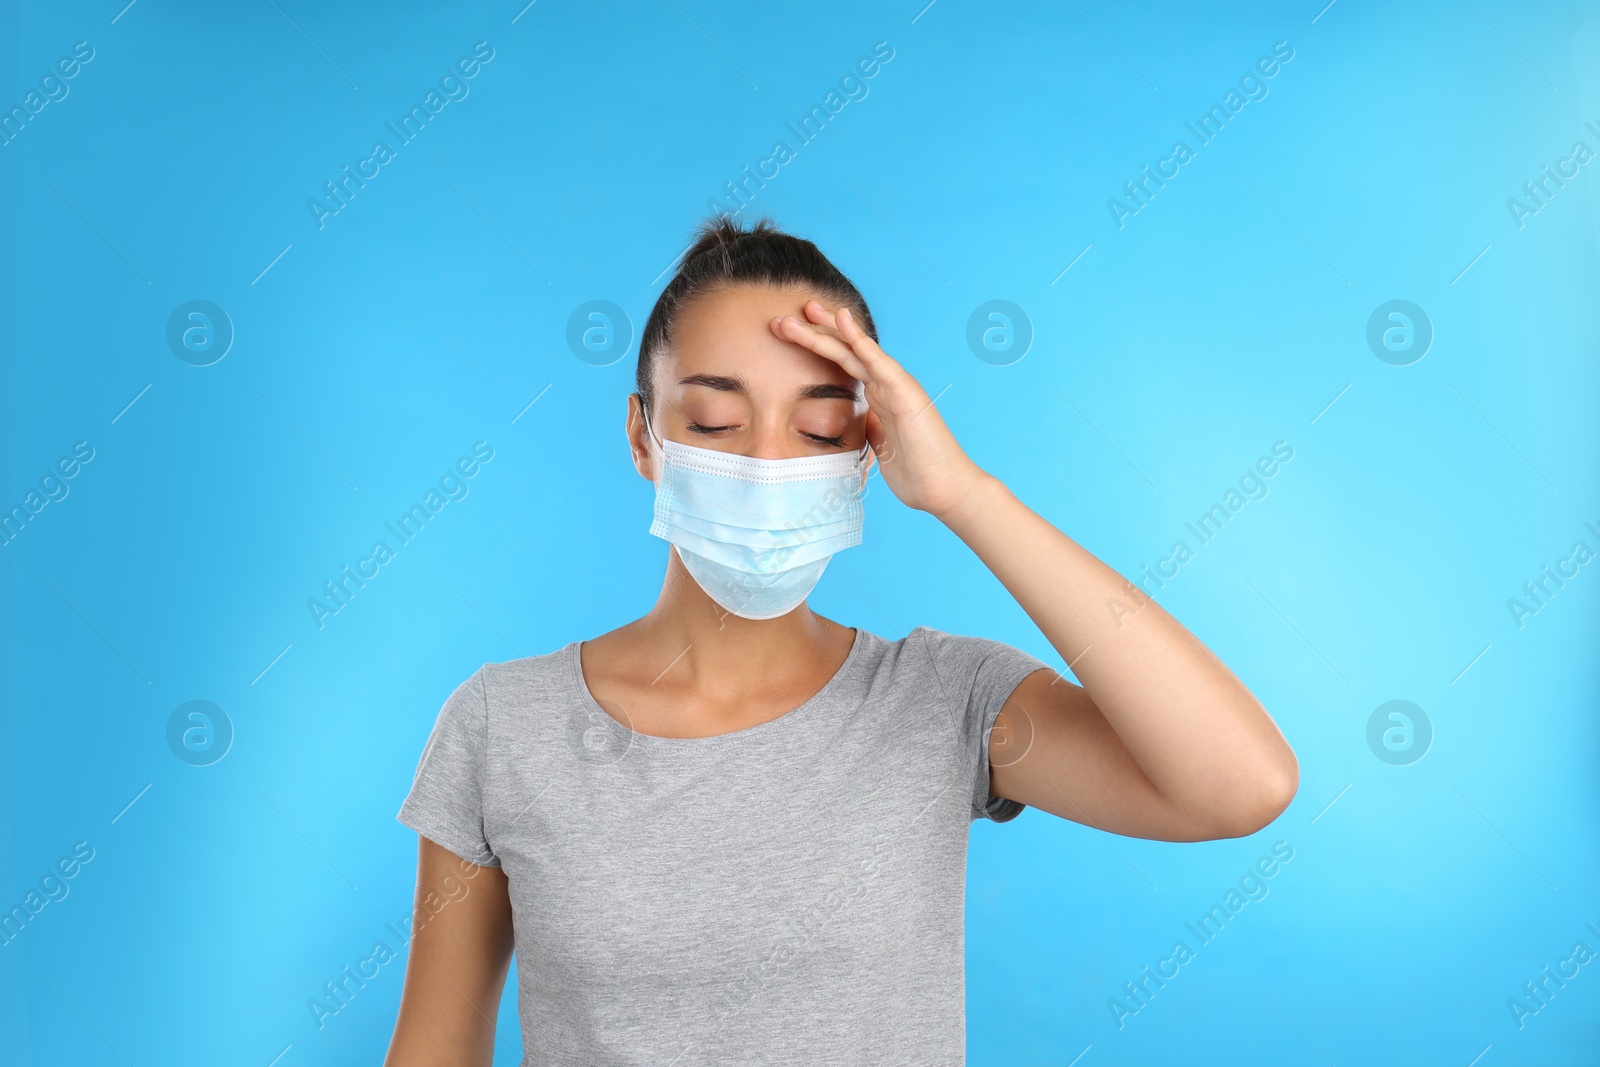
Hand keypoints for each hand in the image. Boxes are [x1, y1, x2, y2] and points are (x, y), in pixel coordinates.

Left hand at [770, 299, 990, 518]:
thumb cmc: (917, 474)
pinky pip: (877, 360)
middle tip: (785, 316)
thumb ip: (868, 431)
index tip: (791, 334)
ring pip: (854, 350)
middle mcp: (886, 387)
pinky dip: (859, 339)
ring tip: (804, 308)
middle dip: (815, 332)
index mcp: (879, 399)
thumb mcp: (880, 449)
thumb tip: (852, 429)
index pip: (844, 365)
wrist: (945, 489)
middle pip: (845, 352)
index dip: (819, 347)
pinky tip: (842, 319)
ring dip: (827, 330)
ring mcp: (896, 387)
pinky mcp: (904, 392)